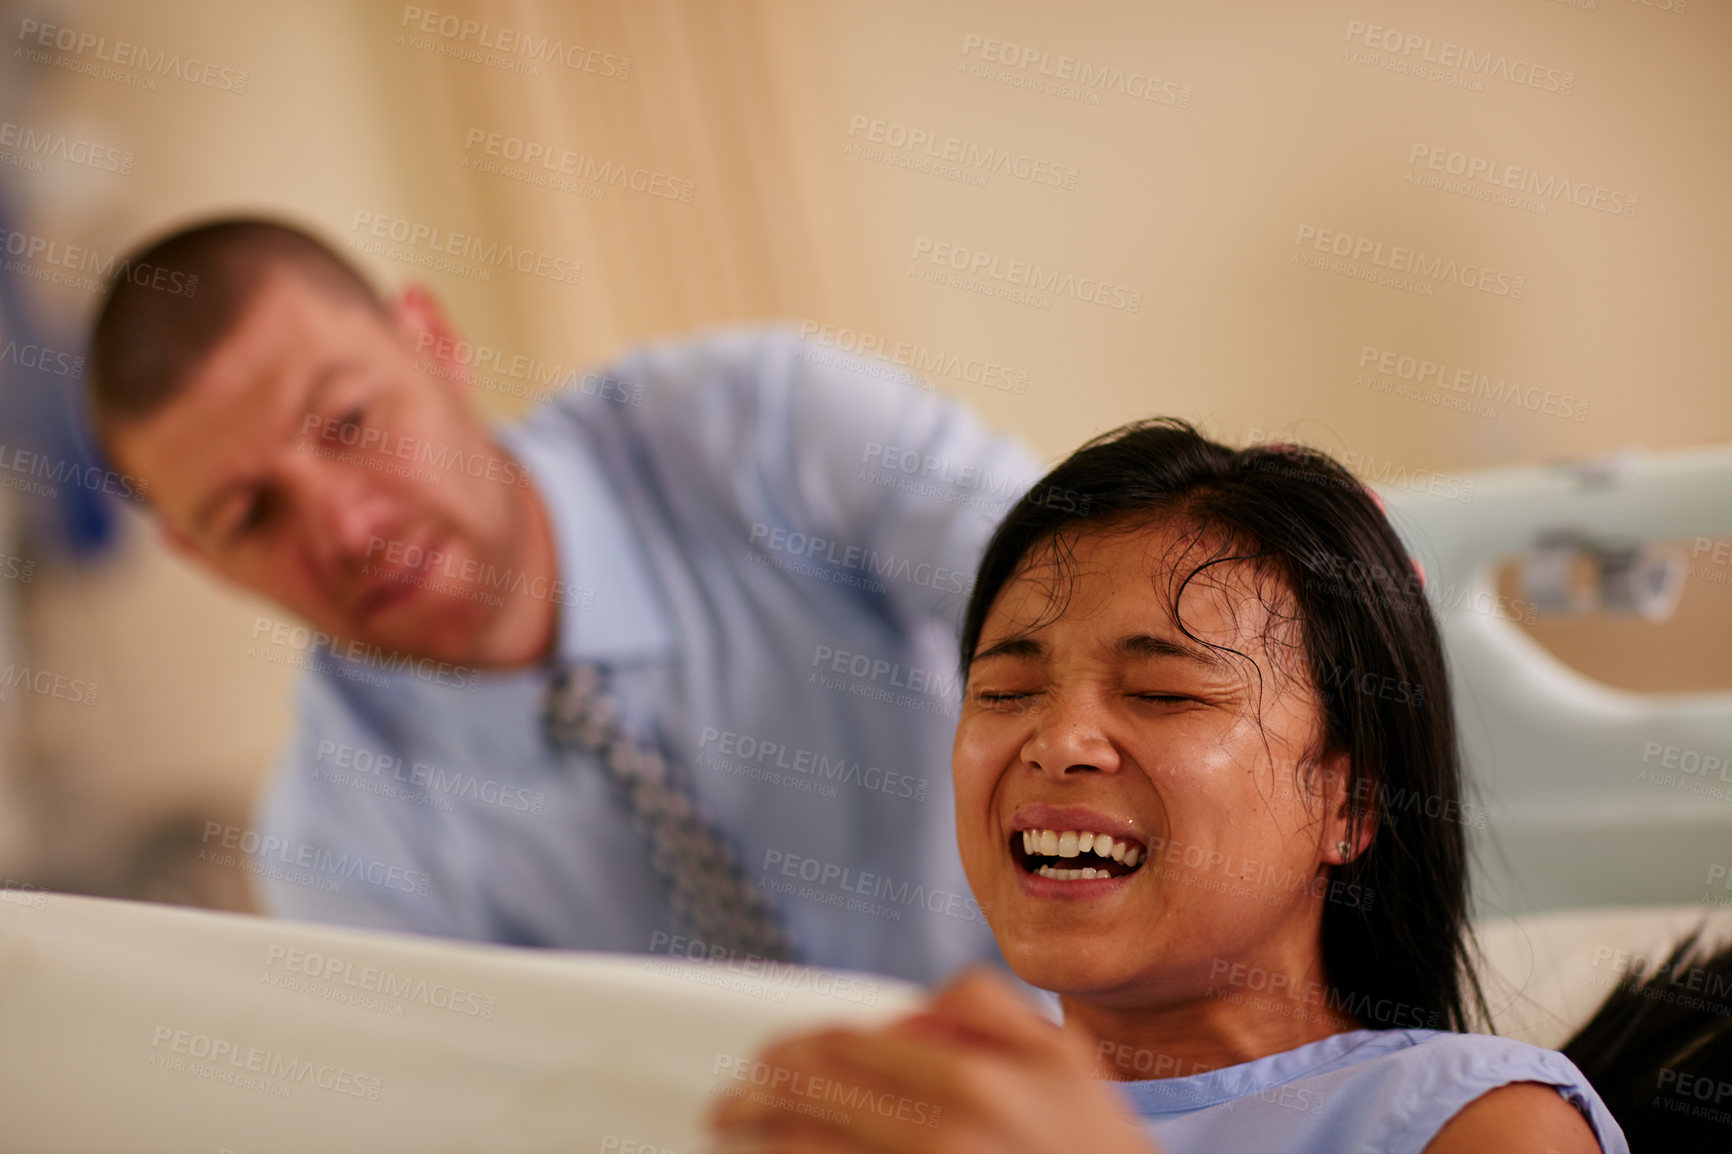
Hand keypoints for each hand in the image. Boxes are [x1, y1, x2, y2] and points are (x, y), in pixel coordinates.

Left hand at [705, 967, 1164, 1153]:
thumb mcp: (1071, 1071)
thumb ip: (997, 1014)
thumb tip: (926, 997)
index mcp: (974, 1080)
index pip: (848, 1046)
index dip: (794, 1049)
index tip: (767, 1059)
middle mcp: (937, 1136)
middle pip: (811, 1095)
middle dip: (756, 1091)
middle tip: (732, 1098)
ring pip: (802, 1149)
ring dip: (753, 1134)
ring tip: (731, 1130)